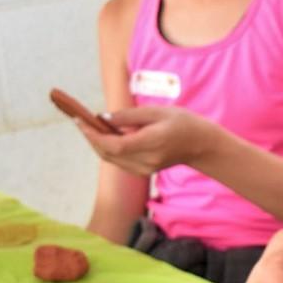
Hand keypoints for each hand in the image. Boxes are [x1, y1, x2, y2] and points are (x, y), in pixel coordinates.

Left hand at [78, 104, 217, 177]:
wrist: (203, 146)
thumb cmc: (184, 123)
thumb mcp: (158, 112)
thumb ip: (129, 115)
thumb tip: (103, 117)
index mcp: (152, 143)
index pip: (114, 145)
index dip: (93, 134)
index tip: (79, 120)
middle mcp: (146, 161)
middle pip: (107, 153)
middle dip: (90, 137)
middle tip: (79, 119)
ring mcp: (144, 169)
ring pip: (110, 158)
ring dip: (97, 143)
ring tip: (88, 125)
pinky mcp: (143, 171)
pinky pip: (118, 160)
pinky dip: (107, 148)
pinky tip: (104, 135)